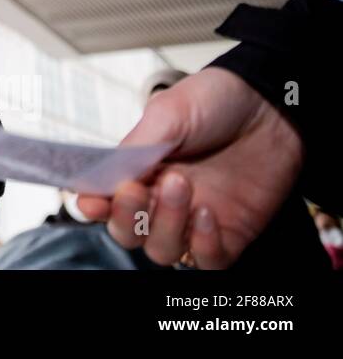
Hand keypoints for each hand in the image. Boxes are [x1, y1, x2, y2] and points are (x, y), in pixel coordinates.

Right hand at [76, 67, 302, 267]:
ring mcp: (193, 219)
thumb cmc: (217, 102)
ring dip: (167, 225)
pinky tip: (207, 213)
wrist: (272, 105)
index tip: (91, 202)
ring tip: (182, 185)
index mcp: (138, 169)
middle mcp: (161, 199)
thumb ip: (135, 147)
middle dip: (127, 218)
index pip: (104, 200)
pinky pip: (206, 262)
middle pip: (128, 233)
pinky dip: (202, 246)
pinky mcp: (229, 234)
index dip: (93, 206)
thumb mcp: (167, 112)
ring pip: (162, 250)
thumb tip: (102, 177)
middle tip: (139, 189)